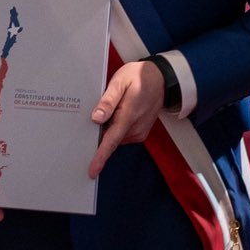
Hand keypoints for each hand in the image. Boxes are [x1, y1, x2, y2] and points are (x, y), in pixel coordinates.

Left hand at [87, 59, 165, 179]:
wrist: (161, 79)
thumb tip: (96, 118)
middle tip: (89, 119)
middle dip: (97, 136)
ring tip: (109, 108)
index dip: (100, 157)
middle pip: (109, 140)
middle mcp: (135, 129)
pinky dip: (114, 128)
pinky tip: (115, 113)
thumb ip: (108, 101)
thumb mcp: (120, 82)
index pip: (111, 142)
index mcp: (128, 117)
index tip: (92, 171)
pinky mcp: (139, 132)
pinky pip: (121, 134)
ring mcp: (139, 132)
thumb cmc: (139, 77)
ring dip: (107, 129)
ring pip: (115, 137)